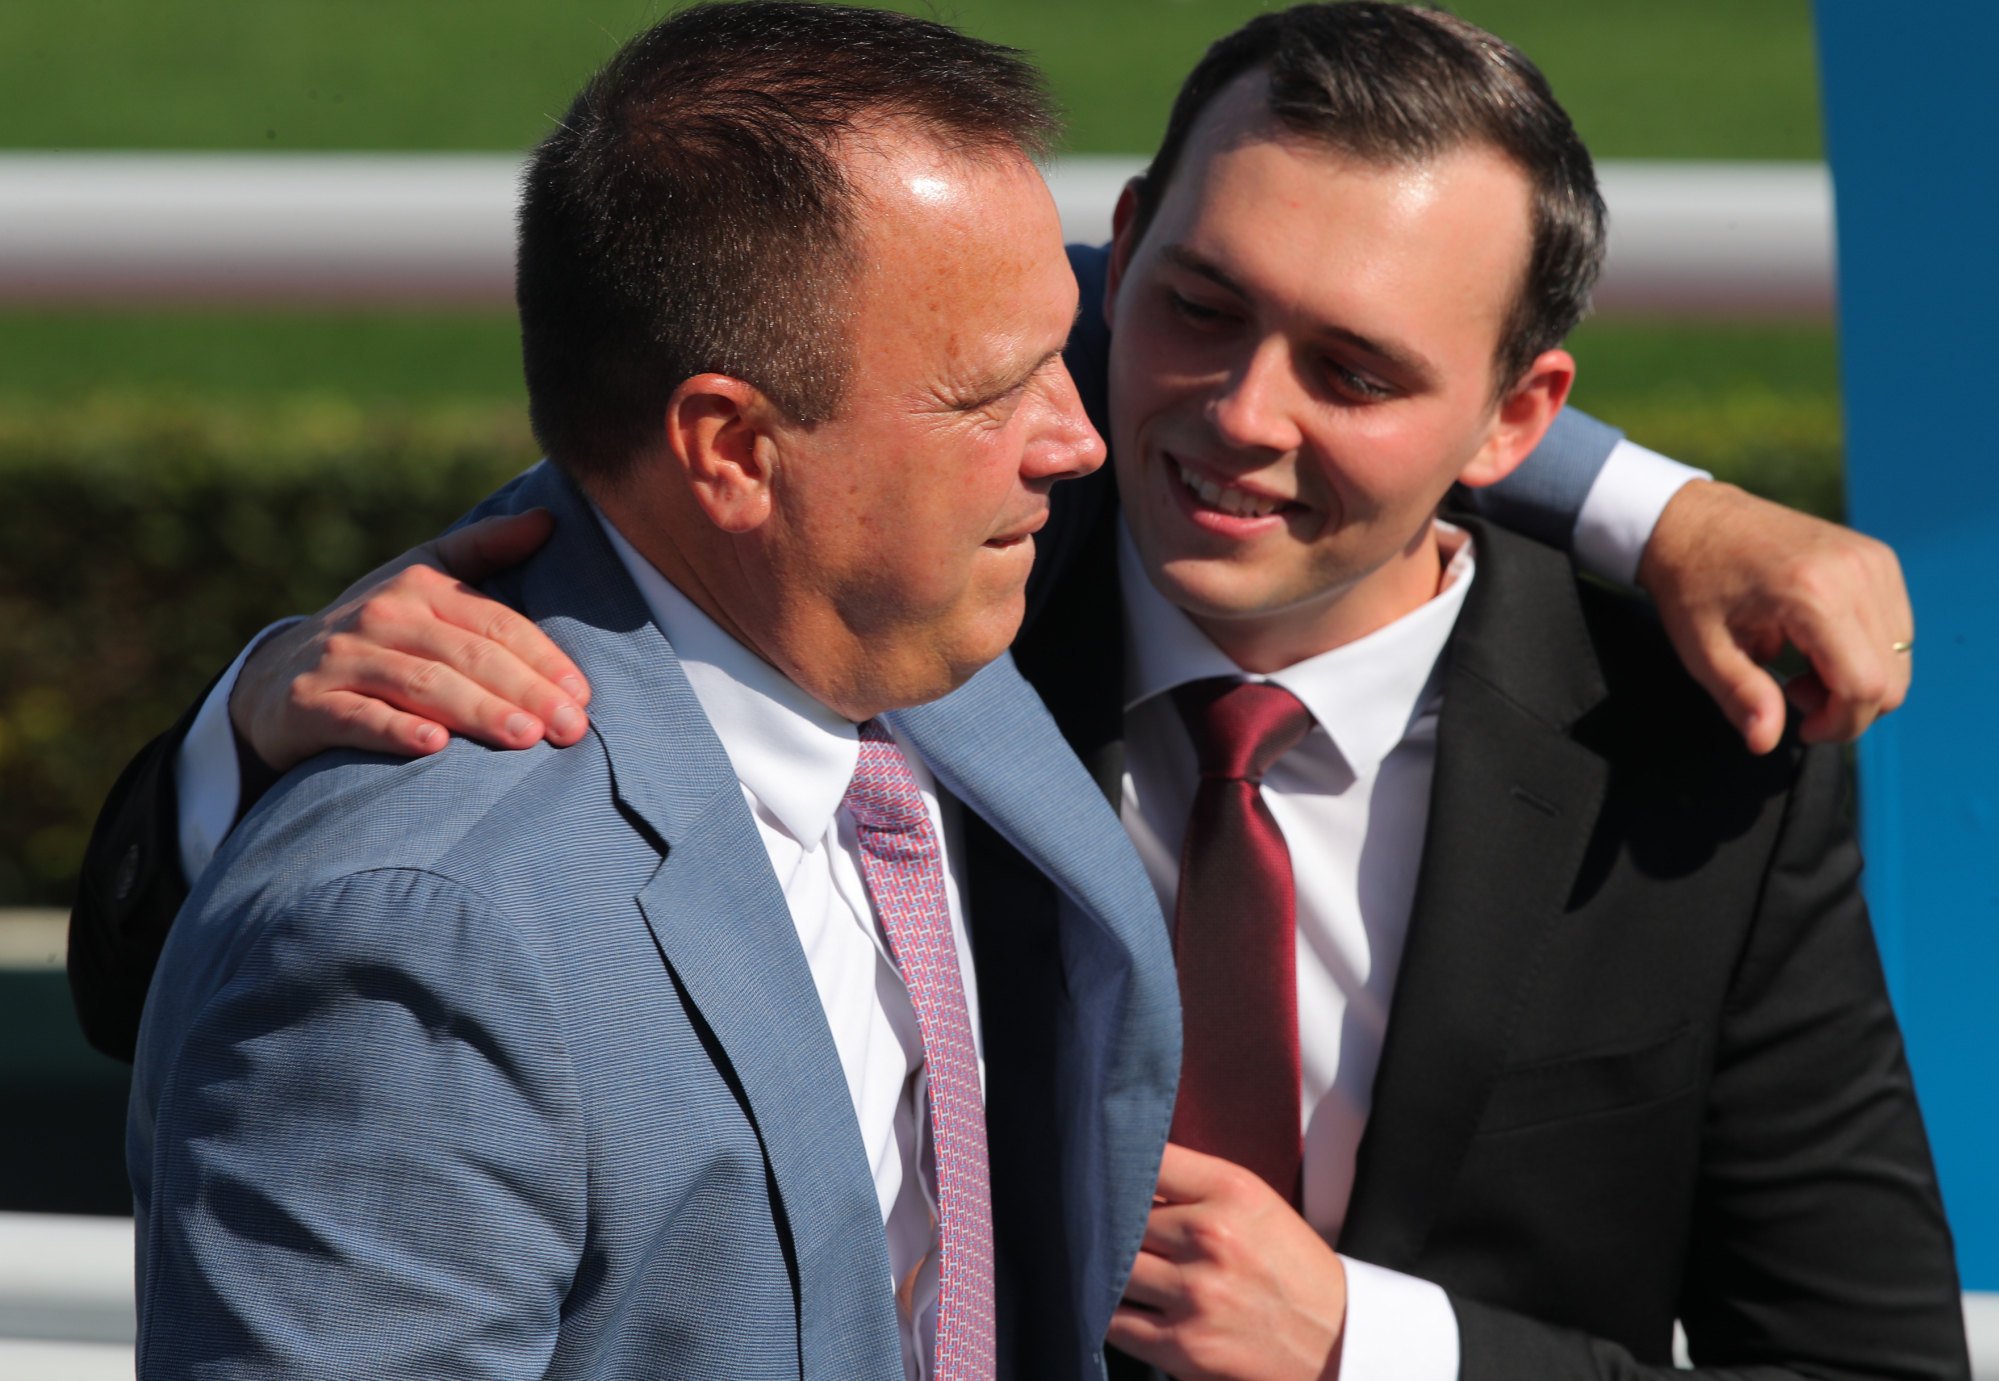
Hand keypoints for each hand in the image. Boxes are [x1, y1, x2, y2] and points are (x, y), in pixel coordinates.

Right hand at [230, 508, 592, 771]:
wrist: (275, 678)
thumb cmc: (376, 633)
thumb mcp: (422, 579)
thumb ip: (484, 549)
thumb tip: (547, 520)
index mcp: (419, 585)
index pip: (496, 622)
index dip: (543, 657)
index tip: (582, 695)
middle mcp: (382, 616)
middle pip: (468, 654)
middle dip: (525, 691)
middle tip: (570, 729)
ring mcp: (342, 658)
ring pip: (422, 684)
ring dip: (477, 711)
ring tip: (524, 737)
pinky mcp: (308, 703)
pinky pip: (358, 717)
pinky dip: (396, 731)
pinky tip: (434, 746)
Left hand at [1108, 1143, 1345, 1380]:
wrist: (1336, 1339)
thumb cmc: (1288, 1264)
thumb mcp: (1254, 1202)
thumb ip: (1192, 1185)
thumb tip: (1122, 1173)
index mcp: (1230, 1190)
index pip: (1148, 1159)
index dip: (1117, 1165)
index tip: (1104, 1172)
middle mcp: (1211, 1237)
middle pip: (1121, 1216)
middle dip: (1110, 1222)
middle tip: (1102, 1225)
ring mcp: (1195, 1294)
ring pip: (1112, 1267)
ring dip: (1107, 1268)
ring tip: (1113, 1265)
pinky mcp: (1184, 1346)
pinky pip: (1115, 1322)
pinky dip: (1109, 1312)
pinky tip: (1122, 1304)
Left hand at [1638, 481, 1912, 754]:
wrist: (1694, 520)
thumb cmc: (1693, 584)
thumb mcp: (1703, 649)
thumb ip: (1741, 697)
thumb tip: (1765, 742)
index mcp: (1813, 594)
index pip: (1864, 686)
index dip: (1839, 725)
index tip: (1801, 726)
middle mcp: (1856, 572)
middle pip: (1892, 679)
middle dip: (1847, 706)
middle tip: (1793, 692)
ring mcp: (1873, 560)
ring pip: (1899, 657)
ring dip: (1857, 679)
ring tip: (1801, 666)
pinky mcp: (1878, 558)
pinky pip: (1895, 628)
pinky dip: (1865, 652)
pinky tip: (1817, 645)